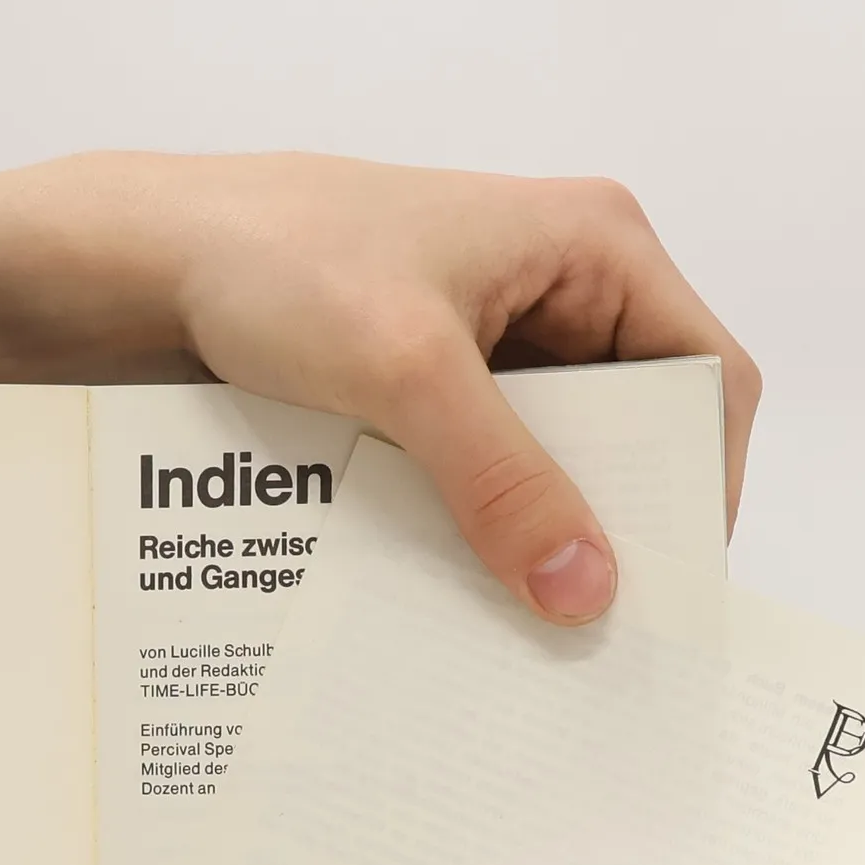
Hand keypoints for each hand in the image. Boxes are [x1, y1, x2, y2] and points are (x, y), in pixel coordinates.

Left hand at [167, 157, 760, 621]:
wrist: (155, 259)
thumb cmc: (282, 264)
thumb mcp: (408, 374)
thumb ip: (503, 481)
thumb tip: (587, 590)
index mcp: (596, 245)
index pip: (708, 375)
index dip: (700, 481)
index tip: (665, 581)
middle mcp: (564, 286)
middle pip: (637, 425)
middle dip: (618, 518)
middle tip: (593, 619)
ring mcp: (500, 334)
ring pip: (560, 454)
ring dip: (544, 528)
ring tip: (527, 617)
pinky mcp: (441, 377)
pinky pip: (493, 462)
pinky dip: (486, 518)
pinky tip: (466, 580)